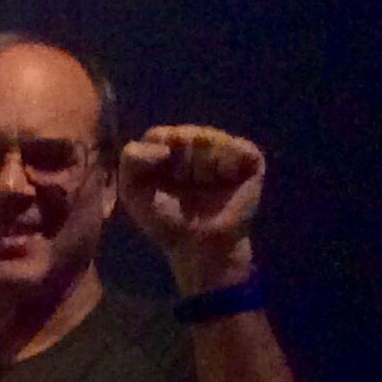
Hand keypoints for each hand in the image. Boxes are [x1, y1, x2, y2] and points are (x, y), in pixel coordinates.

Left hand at [119, 124, 264, 290]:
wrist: (199, 246)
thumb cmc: (166, 222)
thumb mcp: (134, 192)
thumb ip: (131, 160)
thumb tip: (163, 146)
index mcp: (168, 151)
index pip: (158, 134)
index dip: (156, 154)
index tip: (158, 176)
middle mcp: (197, 145)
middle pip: (184, 134)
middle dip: (180, 164)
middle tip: (184, 187)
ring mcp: (225, 150)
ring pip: (209, 139)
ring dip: (202, 167)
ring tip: (204, 187)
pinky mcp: (250, 160)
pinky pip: (236, 147)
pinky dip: (226, 165)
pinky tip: (224, 181)